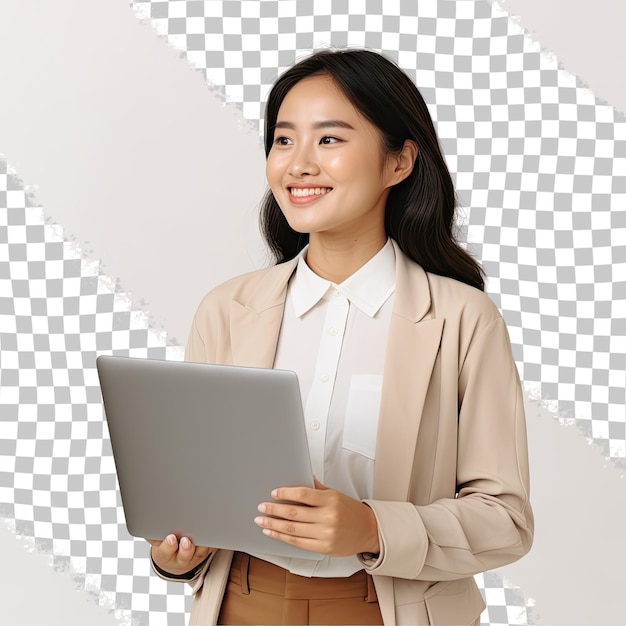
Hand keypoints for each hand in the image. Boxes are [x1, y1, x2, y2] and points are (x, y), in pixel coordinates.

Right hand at [146, 534, 210, 575]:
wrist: (173, 562)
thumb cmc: (164, 548)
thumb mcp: (156, 543)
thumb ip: (153, 536)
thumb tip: (150, 525)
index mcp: (166, 556)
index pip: (165, 552)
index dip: (168, 546)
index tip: (170, 538)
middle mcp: (182, 559)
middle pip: (185, 556)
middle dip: (186, 548)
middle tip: (186, 540)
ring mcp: (195, 556)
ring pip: (201, 552)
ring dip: (202, 544)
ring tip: (204, 532)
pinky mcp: (207, 552)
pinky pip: (212, 548)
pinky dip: (214, 542)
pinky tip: (215, 532)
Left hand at [254, 478, 379, 555]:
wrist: (368, 530)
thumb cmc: (350, 510)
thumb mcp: (335, 494)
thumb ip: (316, 488)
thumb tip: (300, 476)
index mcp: (330, 500)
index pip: (302, 495)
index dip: (285, 494)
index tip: (273, 493)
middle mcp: (327, 517)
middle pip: (294, 513)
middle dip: (274, 510)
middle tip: (261, 507)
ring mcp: (325, 534)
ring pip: (292, 530)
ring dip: (273, 525)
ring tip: (261, 521)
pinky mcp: (323, 548)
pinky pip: (298, 543)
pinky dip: (282, 537)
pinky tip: (273, 533)